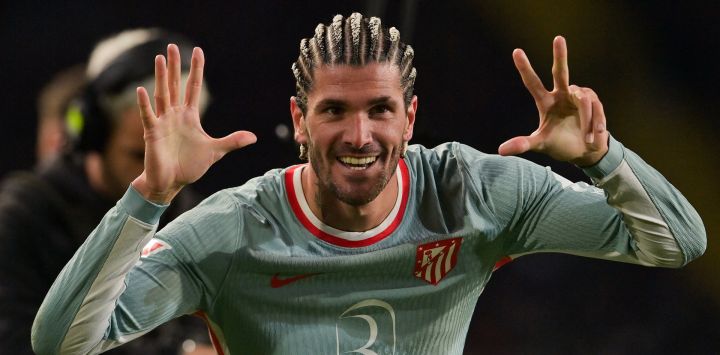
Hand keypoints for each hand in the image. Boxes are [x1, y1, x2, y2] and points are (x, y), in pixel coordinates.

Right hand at [132, 44, 256, 203]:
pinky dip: (144, 104)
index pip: (192, 87)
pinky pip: (148, 115)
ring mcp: (162, 122)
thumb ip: (232, 141)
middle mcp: (174, 115)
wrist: (172, 182)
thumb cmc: (190, 166)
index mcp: (189, 116)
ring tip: (158, 58)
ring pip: (162, 95)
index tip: (198, 51)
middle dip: (174, 66)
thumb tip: (253, 137)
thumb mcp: (215, 151)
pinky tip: (141, 90)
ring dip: (160, 77)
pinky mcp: (152, 133)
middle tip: (171, 46)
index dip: (195, 70)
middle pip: (174, 85)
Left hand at [498, 36, 607, 166]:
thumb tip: (500, 151)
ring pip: (583, 101)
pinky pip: (595, 107)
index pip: (532, 83)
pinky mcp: (594, 101)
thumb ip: (522, 144)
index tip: (516, 51)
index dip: (525, 68)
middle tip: (558, 38)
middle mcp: (561, 95)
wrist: (585, 153)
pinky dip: (595, 124)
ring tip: (587, 138)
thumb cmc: (560, 145)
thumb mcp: (540, 144)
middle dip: (560, 56)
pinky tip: (594, 136)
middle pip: (560, 72)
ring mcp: (578, 97)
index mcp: (546, 102)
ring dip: (586, 121)